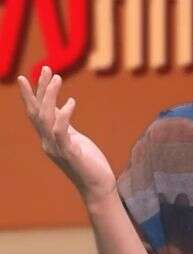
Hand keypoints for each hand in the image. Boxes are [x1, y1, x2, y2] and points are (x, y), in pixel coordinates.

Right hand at [17, 66, 116, 205]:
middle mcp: (48, 142)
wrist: (97, 185)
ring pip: (45, 118)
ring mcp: (57, 148)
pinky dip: (64, 115)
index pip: (36, 111)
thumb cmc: (88, 161)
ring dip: (49, 97)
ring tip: (57, 78)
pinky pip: (61, 132)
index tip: (34, 73)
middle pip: (37, 111)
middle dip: (38, 89)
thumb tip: (61, 106)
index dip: (33, 93)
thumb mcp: (74, 137)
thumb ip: (64, 123)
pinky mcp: (69, 153)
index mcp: (49, 137)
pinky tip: (72, 102)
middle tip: (45, 68)